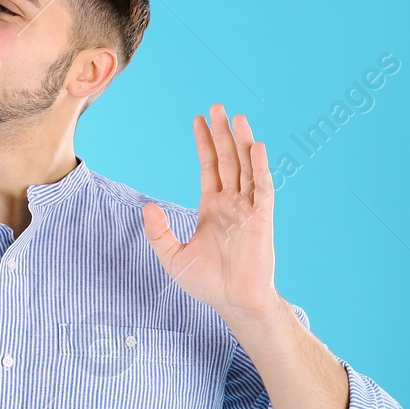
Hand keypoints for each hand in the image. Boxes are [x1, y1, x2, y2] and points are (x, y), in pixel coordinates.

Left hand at [142, 102, 281, 325]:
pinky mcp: (262, 219)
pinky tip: (256, 147)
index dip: (204, 143)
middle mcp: (232, 203)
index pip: (209, 167)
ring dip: (242, 142)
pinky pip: (262, 188)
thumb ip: (158, 232)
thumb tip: (147, 207)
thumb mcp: (172, 256)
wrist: (233, 302)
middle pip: (228, 159)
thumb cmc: (207, 283)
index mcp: (212, 207)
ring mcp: (248, 209)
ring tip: (236, 117)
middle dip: (222, 133)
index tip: (198, 119)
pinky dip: (260, 167)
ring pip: (246, 167)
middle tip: (217, 106)